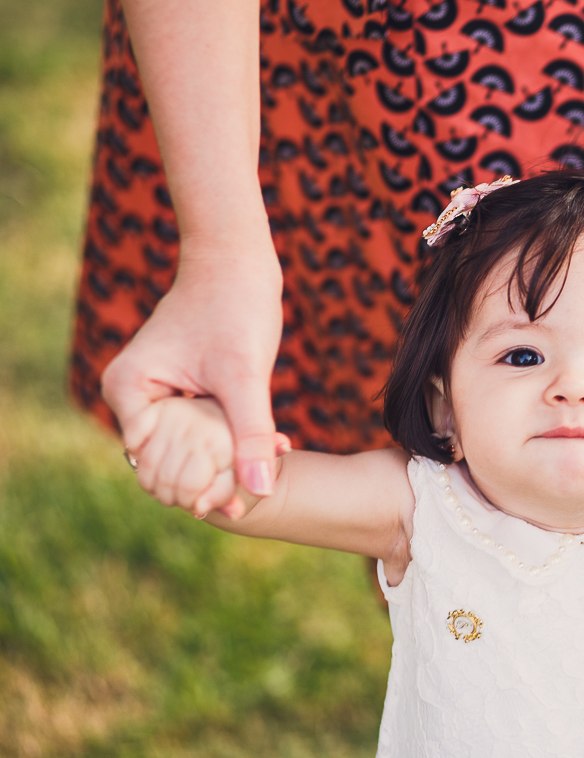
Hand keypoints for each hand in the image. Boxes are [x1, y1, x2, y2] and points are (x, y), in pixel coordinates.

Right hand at [102, 252, 283, 503]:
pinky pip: (205, 435)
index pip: (155, 468)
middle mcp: (132, 399)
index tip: (245, 497)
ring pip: (191, 454)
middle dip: (218, 477)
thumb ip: (250, 434)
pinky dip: (236, 442)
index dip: (200, 487)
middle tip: (270, 471)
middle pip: (169, 467)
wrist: (238, 260)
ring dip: (232, 462)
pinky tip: (278, 443)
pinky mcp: (183, 395)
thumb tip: (259, 492)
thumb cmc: (235, 304)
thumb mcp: (245, 374)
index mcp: (126, 392)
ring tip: (281, 450)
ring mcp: (156, 398)